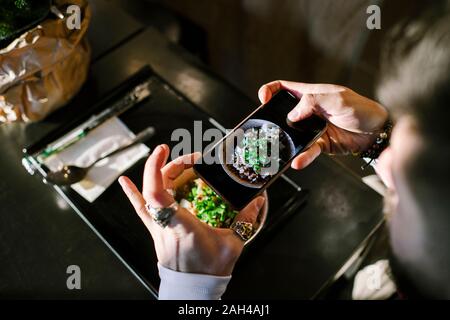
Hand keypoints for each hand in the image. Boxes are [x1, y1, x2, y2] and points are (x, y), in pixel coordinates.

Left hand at [118, 144, 264, 275]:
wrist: (193, 288)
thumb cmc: (209, 270)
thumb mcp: (232, 244)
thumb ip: (245, 220)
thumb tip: (257, 201)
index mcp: (182, 225)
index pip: (158, 196)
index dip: (157, 170)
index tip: (165, 152)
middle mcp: (164, 224)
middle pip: (154, 187)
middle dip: (168, 164)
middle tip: (190, 157)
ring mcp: (157, 227)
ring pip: (146, 195)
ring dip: (154, 171)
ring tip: (163, 153)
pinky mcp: (156, 231)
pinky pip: (140, 209)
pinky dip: (132, 193)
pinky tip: (124, 181)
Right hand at [258, 81, 388, 168]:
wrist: (377, 131)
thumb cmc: (361, 109)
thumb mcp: (337, 99)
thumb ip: (312, 102)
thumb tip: (292, 115)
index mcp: (310, 94)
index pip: (284, 88)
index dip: (270, 91)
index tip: (263, 99)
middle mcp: (308, 111)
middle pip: (283, 114)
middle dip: (271, 121)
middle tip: (264, 129)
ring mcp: (312, 129)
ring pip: (292, 136)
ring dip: (285, 143)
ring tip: (278, 149)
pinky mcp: (320, 144)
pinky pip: (307, 151)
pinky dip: (302, 157)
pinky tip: (298, 161)